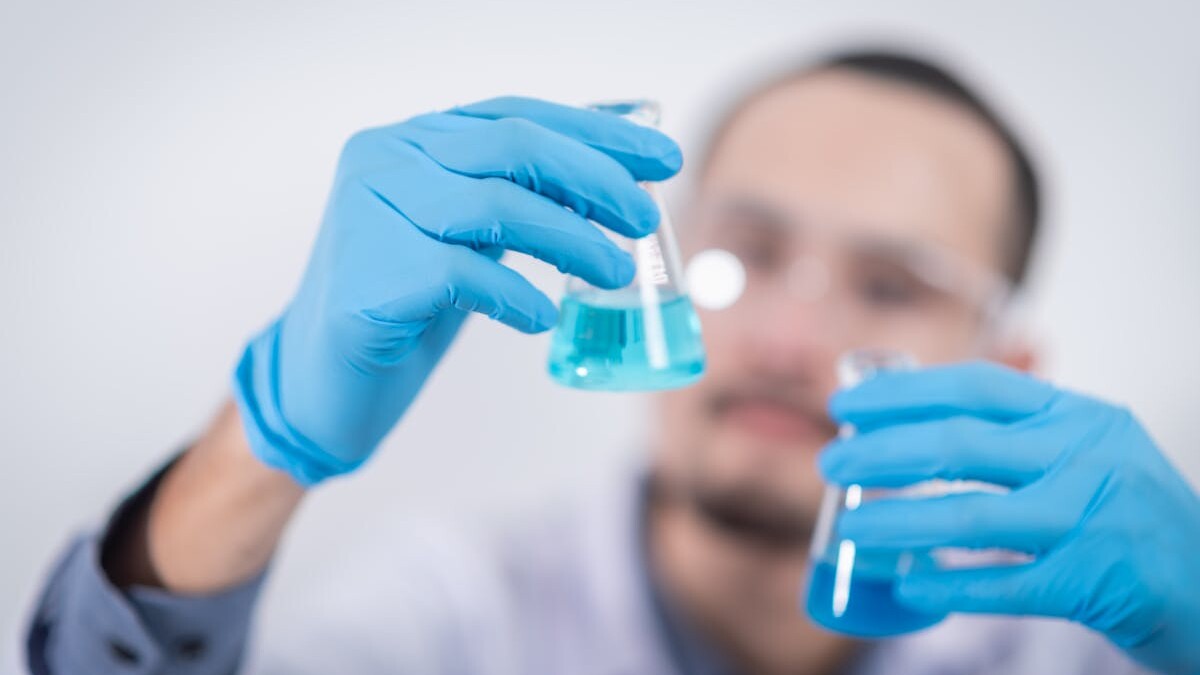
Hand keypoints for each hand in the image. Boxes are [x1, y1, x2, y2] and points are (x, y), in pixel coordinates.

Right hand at [233, 97, 681, 485]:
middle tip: (645, 217)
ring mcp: (368, 213)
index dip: (594, 133)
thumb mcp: (468, 234)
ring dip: (571, 239)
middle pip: (512, 149)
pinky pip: (462, 275)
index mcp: (412, 140)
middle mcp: (385, 159)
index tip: (661, 156)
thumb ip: (520, 195)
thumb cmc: (407, 301)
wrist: (325, 378)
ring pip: (494, 206)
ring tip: (615, 273)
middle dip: (594, 179)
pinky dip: (515, 296)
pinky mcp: (367, 277)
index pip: (516, 117)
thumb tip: (614, 171)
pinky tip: (540, 318)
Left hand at [818, 361, 1199, 673]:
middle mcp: (1087, 455)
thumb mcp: (1089, 451)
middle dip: (881, 453)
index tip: (847, 406)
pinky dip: (949, 587)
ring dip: (897, 524)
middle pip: (959, 446)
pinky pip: (1002, 585)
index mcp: (1079, 415)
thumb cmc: (1131, 515)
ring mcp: (1093, 518)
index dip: (903, 393)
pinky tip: (907, 586)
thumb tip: (913, 426)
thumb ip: (1019, 435)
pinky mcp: (1094, 582)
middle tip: (830, 464)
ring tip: (847, 531)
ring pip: (969, 516)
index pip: (976, 387)